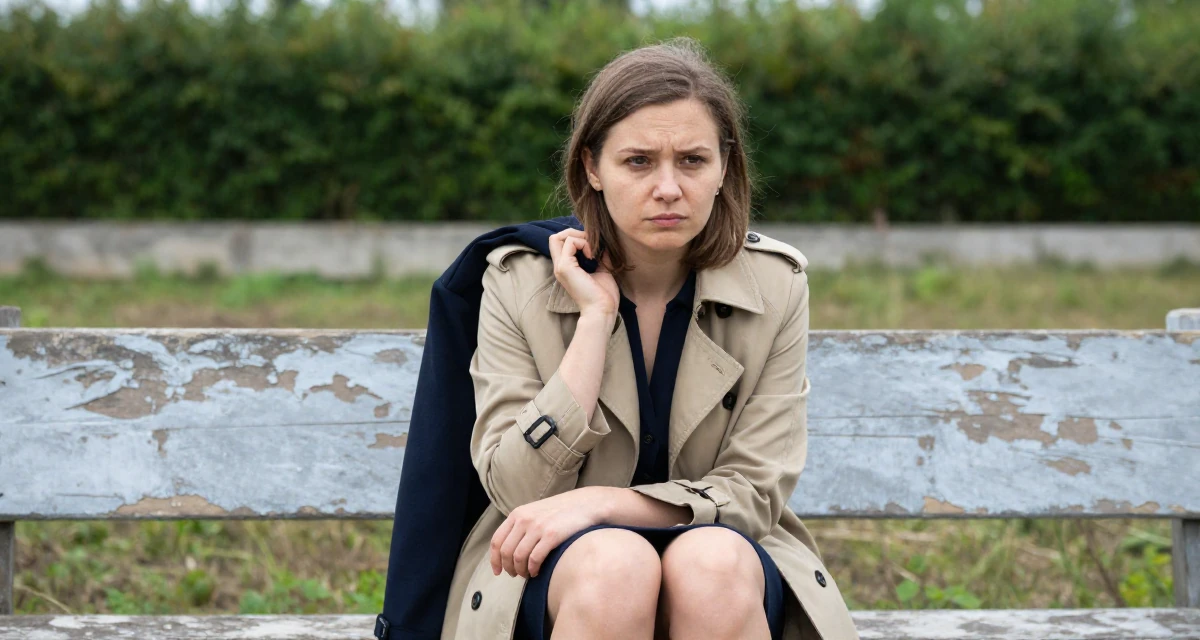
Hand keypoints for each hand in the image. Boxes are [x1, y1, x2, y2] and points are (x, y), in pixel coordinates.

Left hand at [490, 487, 610, 578]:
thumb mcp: (535, 512)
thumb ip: (521, 525)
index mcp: (518, 514)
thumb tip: (509, 549)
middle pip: (506, 552)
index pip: (497, 540)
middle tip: (515, 575)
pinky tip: (536, 572)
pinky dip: (533, 569)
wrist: (586, 504)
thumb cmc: (561, 511)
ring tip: (527, 575)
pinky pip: (534, 559)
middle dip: (508, 568)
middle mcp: (524, 520)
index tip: (497, 571)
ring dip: (520, 571)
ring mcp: (538, 527)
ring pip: (518, 557)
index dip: (494, 559)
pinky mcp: (551, 535)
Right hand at [548, 229, 618, 318]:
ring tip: (592, 251)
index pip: (559, 243)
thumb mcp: (602, 269)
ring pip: (558, 237)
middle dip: (574, 233)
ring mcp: (560, 267)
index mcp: (566, 268)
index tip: (592, 246)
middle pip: (555, 238)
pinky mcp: (565, 267)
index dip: (575, 237)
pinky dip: (583, 243)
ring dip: (579, 238)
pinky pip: (570, 242)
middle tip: (590, 243)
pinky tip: (592, 256)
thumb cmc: (604, 295)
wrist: (602, 310)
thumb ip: (599, 255)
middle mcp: (560, 266)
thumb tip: (603, 241)